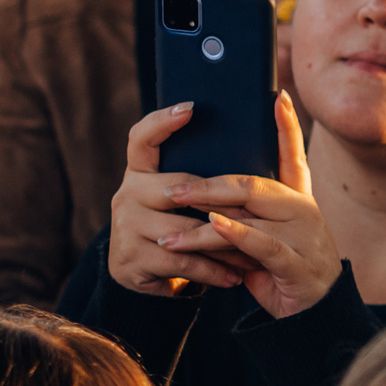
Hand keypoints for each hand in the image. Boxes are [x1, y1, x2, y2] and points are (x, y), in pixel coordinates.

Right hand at [106, 104, 255, 297]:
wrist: (141, 275)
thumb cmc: (175, 227)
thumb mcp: (178, 199)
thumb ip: (198, 174)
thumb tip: (248, 136)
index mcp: (139, 172)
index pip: (141, 138)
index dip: (162, 122)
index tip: (191, 108)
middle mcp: (127, 194)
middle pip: (178, 189)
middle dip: (220, 205)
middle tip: (260, 214)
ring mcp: (125, 226)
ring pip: (185, 231)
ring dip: (224, 244)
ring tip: (255, 253)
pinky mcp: (131, 259)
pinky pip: (182, 261)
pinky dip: (212, 271)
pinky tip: (234, 276)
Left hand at [149, 94, 342, 318]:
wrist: (310, 317)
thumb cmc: (278, 271)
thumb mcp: (258, 237)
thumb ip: (240, 214)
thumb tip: (200, 195)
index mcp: (297, 198)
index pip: (293, 154)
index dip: (287, 125)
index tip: (279, 96)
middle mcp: (303, 210)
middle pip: (252, 184)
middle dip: (207, 185)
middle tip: (171, 189)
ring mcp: (304, 235)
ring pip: (249, 215)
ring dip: (204, 220)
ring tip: (171, 226)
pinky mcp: (297, 263)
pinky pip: (261, 243)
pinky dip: (234, 233)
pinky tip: (211, 226)